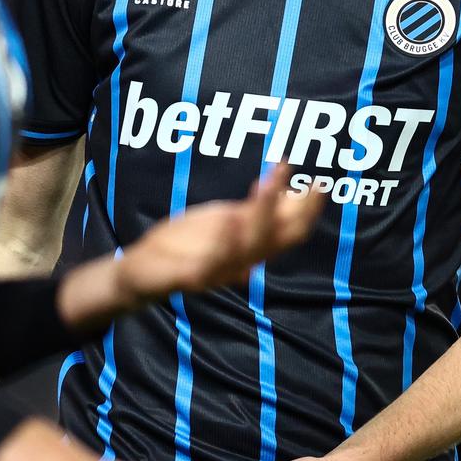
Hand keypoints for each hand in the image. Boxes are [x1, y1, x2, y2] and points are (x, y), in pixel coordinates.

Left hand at [116, 164, 325, 306]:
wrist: (141, 271)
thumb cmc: (183, 244)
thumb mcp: (222, 221)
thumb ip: (252, 212)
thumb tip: (289, 195)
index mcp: (248, 246)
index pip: (288, 231)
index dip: (307, 211)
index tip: (319, 184)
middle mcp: (241, 260)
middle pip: (279, 241)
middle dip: (298, 214)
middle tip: (312, 186)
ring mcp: (218, 270)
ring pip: (250, 246)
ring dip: (261, 214)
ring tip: (266, 184)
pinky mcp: (191, 277)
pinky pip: (211, 263)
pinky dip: (223, 241)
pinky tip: (229, 218)